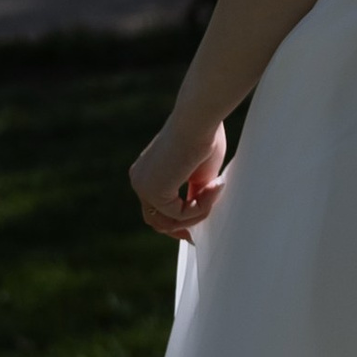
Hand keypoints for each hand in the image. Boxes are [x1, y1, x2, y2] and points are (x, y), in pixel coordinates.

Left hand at [131, 111, 225, 241]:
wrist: (199, 120)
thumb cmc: (204, 137)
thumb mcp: (199, 175)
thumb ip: (193, 195)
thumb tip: (197, 216)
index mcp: (147, 173)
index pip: (154, 209)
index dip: (174, 223)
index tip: (191, 233)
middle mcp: (140, 180)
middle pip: (156, 220)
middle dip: (180, 228)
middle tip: (196, 236)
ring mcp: (143, 186)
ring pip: (170, 221)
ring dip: (199, 212)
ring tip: (217, 188)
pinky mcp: (153, 191)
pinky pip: (180, 215)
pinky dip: (201, 206)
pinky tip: (214, 186)